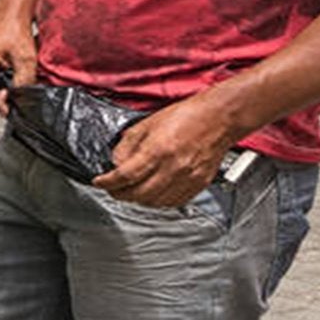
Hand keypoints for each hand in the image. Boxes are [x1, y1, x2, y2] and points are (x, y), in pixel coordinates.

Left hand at [93, 96, 233, 206]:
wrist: (219, 117)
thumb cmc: (187, 116)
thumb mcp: (147, 123)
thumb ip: (128, 145)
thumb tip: (115, 162)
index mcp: (158, 150)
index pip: (125, 176)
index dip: (107, 182)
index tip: (99, 182)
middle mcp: (173, 167)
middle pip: (138, 194)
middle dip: (119, 194)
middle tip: (112, 190)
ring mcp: (187, 178)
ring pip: (154, 202)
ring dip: (138, 200)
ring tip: (131, 191)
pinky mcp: (198, 184)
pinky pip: (173, 202)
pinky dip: (158, 201)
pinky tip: (152, 194)